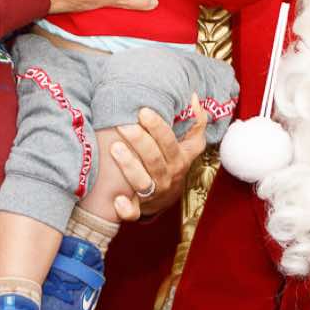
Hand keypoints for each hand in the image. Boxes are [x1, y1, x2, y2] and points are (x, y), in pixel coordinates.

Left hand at [106, 102, 206, 222]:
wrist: (167, 196)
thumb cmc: (174, 161)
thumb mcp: (190, 143)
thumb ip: (195, 121)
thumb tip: (192, 97)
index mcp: (180, 158)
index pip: (170, 141)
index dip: (158, 128)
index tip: (143, 111)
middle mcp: (168, 175)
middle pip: (155, 159)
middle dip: (140, 142)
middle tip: (123, 125)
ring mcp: (154, 192)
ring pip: (143, 181)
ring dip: (129, 165)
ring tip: (114, 148)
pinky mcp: (141, 207)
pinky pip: (134, 212)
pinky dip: (126, 208)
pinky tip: (117, 199)